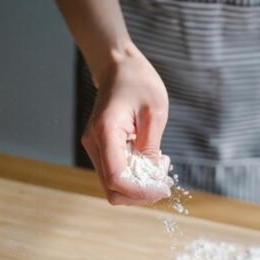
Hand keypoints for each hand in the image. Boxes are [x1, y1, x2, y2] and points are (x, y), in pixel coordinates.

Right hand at [81, 44, 171, 204]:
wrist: (118, 67)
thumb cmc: (137, 83)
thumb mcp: (154, 113)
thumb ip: (151, 149)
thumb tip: (152, 181)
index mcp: (105, 132)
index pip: (116, 178)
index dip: (141, 191)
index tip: (164, 187)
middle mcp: (94, 144)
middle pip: (113, 190)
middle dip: (142, 193)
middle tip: (165, 178)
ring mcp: (95, 149)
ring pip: (114, 187)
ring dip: (140, 186)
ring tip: (160, 166)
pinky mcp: (101, 150)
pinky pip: (116, 175)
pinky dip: (135, 177)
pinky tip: (150, 161)